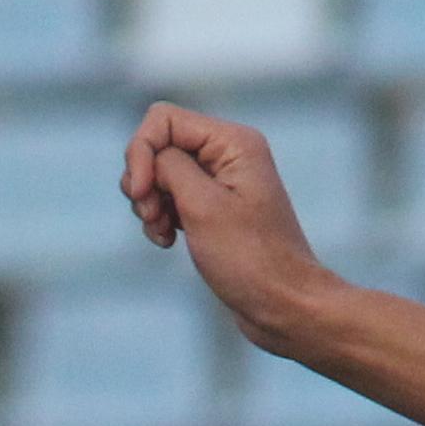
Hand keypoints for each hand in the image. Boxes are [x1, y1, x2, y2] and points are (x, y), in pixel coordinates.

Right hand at [119, 102, 342, 351]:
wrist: (283, 305)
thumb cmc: (250, 260)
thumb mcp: (202, 206)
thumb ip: (169, 167)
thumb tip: (150, 156)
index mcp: (234, 142)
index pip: (163, 119)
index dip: (141, 152)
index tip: (142, 195)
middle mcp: (228, 153)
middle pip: (158, 144)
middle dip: (144, 181)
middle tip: (153, 217)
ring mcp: (220, 181)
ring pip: (158, 174)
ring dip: (149, 204)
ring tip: (161, 234)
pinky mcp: (213, 207)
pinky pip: (169, 198)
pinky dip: (158, 218)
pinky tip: (168, 242)